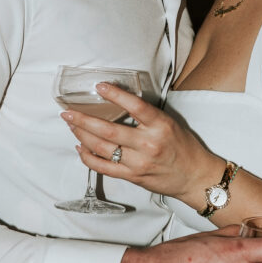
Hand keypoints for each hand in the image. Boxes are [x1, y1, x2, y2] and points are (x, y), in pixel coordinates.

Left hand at [60, 82, 220, 203]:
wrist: (194, 176)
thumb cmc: (183, 147)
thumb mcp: (170, 123)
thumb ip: (147, 115)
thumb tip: (118, 101)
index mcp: (160, 126)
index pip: (135, 106)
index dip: (115, 95)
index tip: (99, 85)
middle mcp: (148, 144)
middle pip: (109, 131)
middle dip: (83, 120)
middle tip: (67, 112)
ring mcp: (138, 163)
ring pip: (102, 149)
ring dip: (82, 136)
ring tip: (71, 125)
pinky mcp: (132, 177)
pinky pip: (103, 168)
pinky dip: (88, 157)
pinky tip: (80, 147)